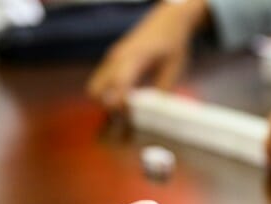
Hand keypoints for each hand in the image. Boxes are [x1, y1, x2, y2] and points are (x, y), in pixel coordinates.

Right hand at [86, 0, 208, 109]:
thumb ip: (163, 90)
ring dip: (107, 102)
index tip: (132, 116)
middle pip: (97, 90)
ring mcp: (112, 58)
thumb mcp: (174, 68)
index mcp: (135, 57)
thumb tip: (154, 113)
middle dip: (109, 107)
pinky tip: (127, 99)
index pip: (118, 83)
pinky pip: (102, 82)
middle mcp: (117, 57)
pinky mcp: (112, 61)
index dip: (120, 104)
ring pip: (95, 87)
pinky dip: (109, 94)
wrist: (167, 21)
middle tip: (129, 116)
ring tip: (129, 109)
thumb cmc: (172, 43)